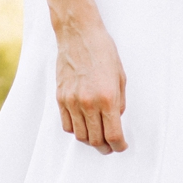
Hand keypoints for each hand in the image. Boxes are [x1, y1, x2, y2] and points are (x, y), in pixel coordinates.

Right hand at [55, 16, 126, 152]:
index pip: (113, 135)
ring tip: (97, 137)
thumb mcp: (120, 78)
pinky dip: (76, 130)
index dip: (119, 146)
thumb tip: (116, 121)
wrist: (79, 35)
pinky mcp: (60, 97)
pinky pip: (66, 125)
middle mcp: (88, 103)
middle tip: (110, 146)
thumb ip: (119, 103)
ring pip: (80, 135)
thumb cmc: (103, 52)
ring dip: (90, 140)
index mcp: (107, 98)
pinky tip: (83, 125)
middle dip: (105, 147)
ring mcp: (72, 101)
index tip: (121, 146)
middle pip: (96, 140)